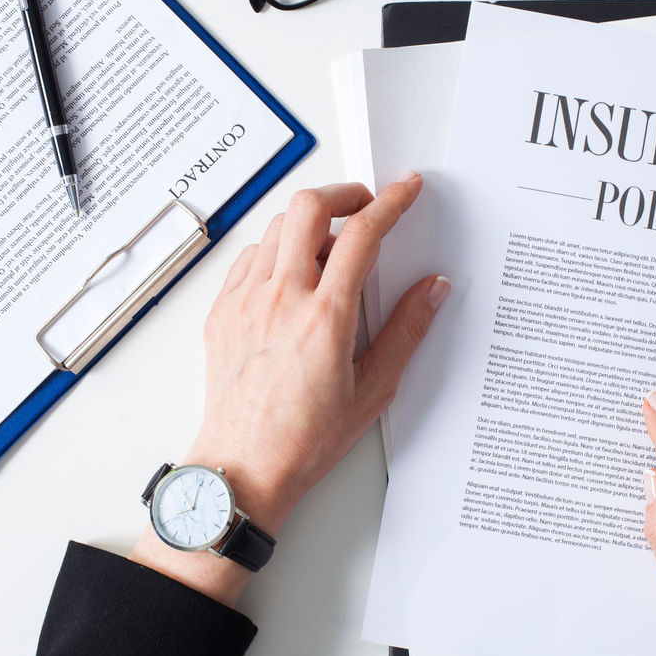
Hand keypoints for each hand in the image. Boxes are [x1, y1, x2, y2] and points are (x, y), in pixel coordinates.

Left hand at [132, 176, 448, 604]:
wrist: (244, 466)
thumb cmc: (305, 439)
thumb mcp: (373, 390)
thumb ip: (407, 331)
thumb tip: (433, 289)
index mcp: (325, 317)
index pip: (362, 234)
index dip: (391, 201)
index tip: (407, 189)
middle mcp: (280, 298)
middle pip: (308, 207)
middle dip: (344, 193)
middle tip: (366, 205)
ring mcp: (245, 301)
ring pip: (275, 227)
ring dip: (309, 222)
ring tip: (331, 246)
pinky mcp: (221, 312)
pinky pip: (249, 258)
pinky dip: (275, 250)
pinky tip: (292, 274)